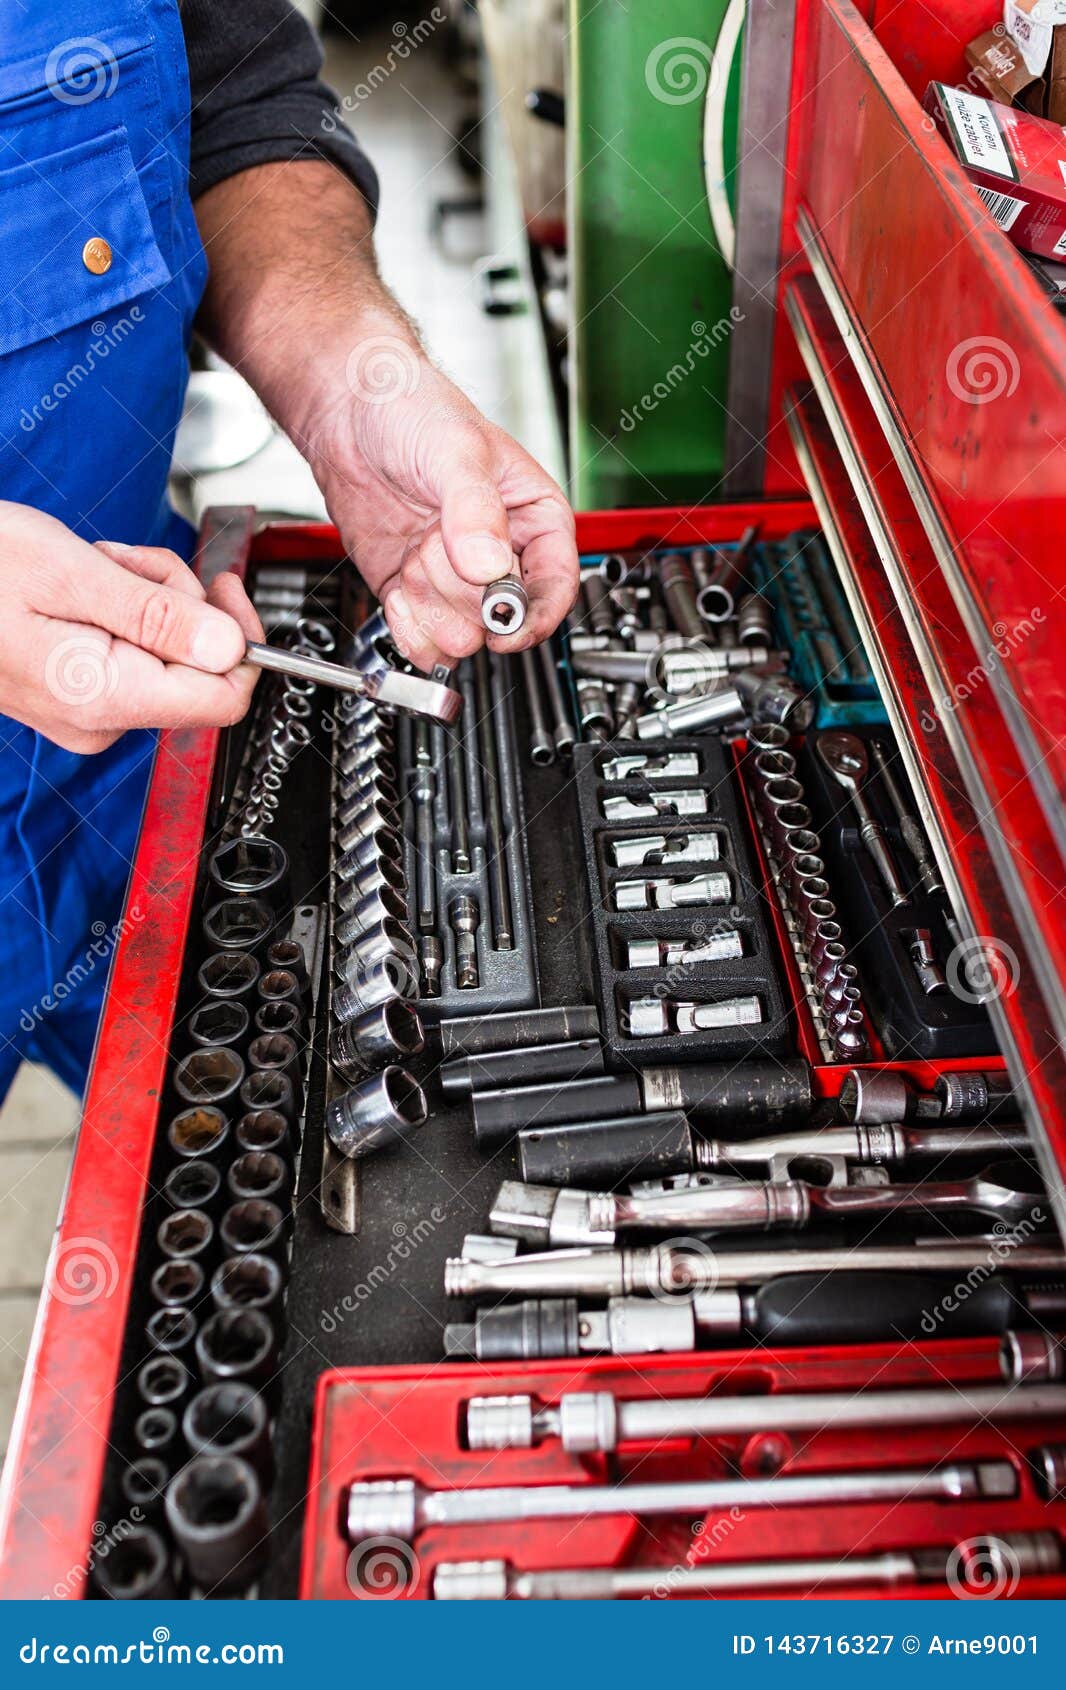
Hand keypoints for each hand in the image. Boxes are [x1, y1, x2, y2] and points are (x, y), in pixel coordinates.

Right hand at [0, 502, 262, 753]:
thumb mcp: (72, 572)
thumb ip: (158, 614)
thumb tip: (232, 647)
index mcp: (104, 697)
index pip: (224, 699)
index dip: (241, 640)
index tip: (224, 588)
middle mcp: (100, 720)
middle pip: (196, 666)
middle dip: (176, 599)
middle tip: (122, 560)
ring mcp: (88, 711)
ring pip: (166, 651)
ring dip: (145, 596)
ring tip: (92, 566)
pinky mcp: (79, 693)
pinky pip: (132, 651)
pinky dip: (121, 608)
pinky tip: (81, 585)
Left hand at [309, 335, 578, 668]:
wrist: (346, 409)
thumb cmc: (413, 407)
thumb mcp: (455, 449)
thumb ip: (474, 509)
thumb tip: (489, 566)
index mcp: (533, 520)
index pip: (555, 586)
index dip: (533, 615)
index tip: (504, 627)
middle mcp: (498, 556)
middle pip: (498, 617)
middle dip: (461, 591)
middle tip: (435, 544)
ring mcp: (453, 578)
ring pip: (459, 634)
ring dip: (429, 602)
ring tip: (414, 553)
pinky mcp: (414, 592)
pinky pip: (421, 639)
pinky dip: (406, 625)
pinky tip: (398, 588)